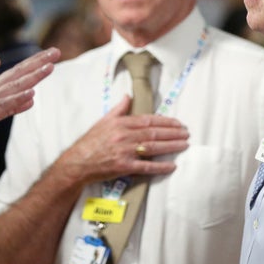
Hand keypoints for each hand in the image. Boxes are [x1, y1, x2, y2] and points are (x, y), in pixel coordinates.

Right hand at [0, 48, 59, 158]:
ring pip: (14, 86)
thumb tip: (31, 98)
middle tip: (56, 51)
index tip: (50, 57)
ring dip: (32, 76)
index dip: (34, 65)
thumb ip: (11, 106)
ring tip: (50, 66)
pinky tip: (31, 94)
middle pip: (18, 74)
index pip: (17, 75)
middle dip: (38, 62)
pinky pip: (3, 106)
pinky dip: (17, 99)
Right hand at [56, 94, 189, 185]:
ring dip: (171, 146)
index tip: (177, 123)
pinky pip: (146, 166)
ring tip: (184, 145)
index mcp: (121, 124)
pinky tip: (172, 165)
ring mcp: (124, 152)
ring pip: (153, 148)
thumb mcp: (103, 121)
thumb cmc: (89, 142)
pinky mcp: (123, 167)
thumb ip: (119, 109)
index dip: (165, 122)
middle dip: (173, 133)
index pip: (148, 120)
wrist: (77, 162)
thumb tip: (128, 96)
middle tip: (186, 133)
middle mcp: (124, 136)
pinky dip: (160, 166)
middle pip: (154, 133)